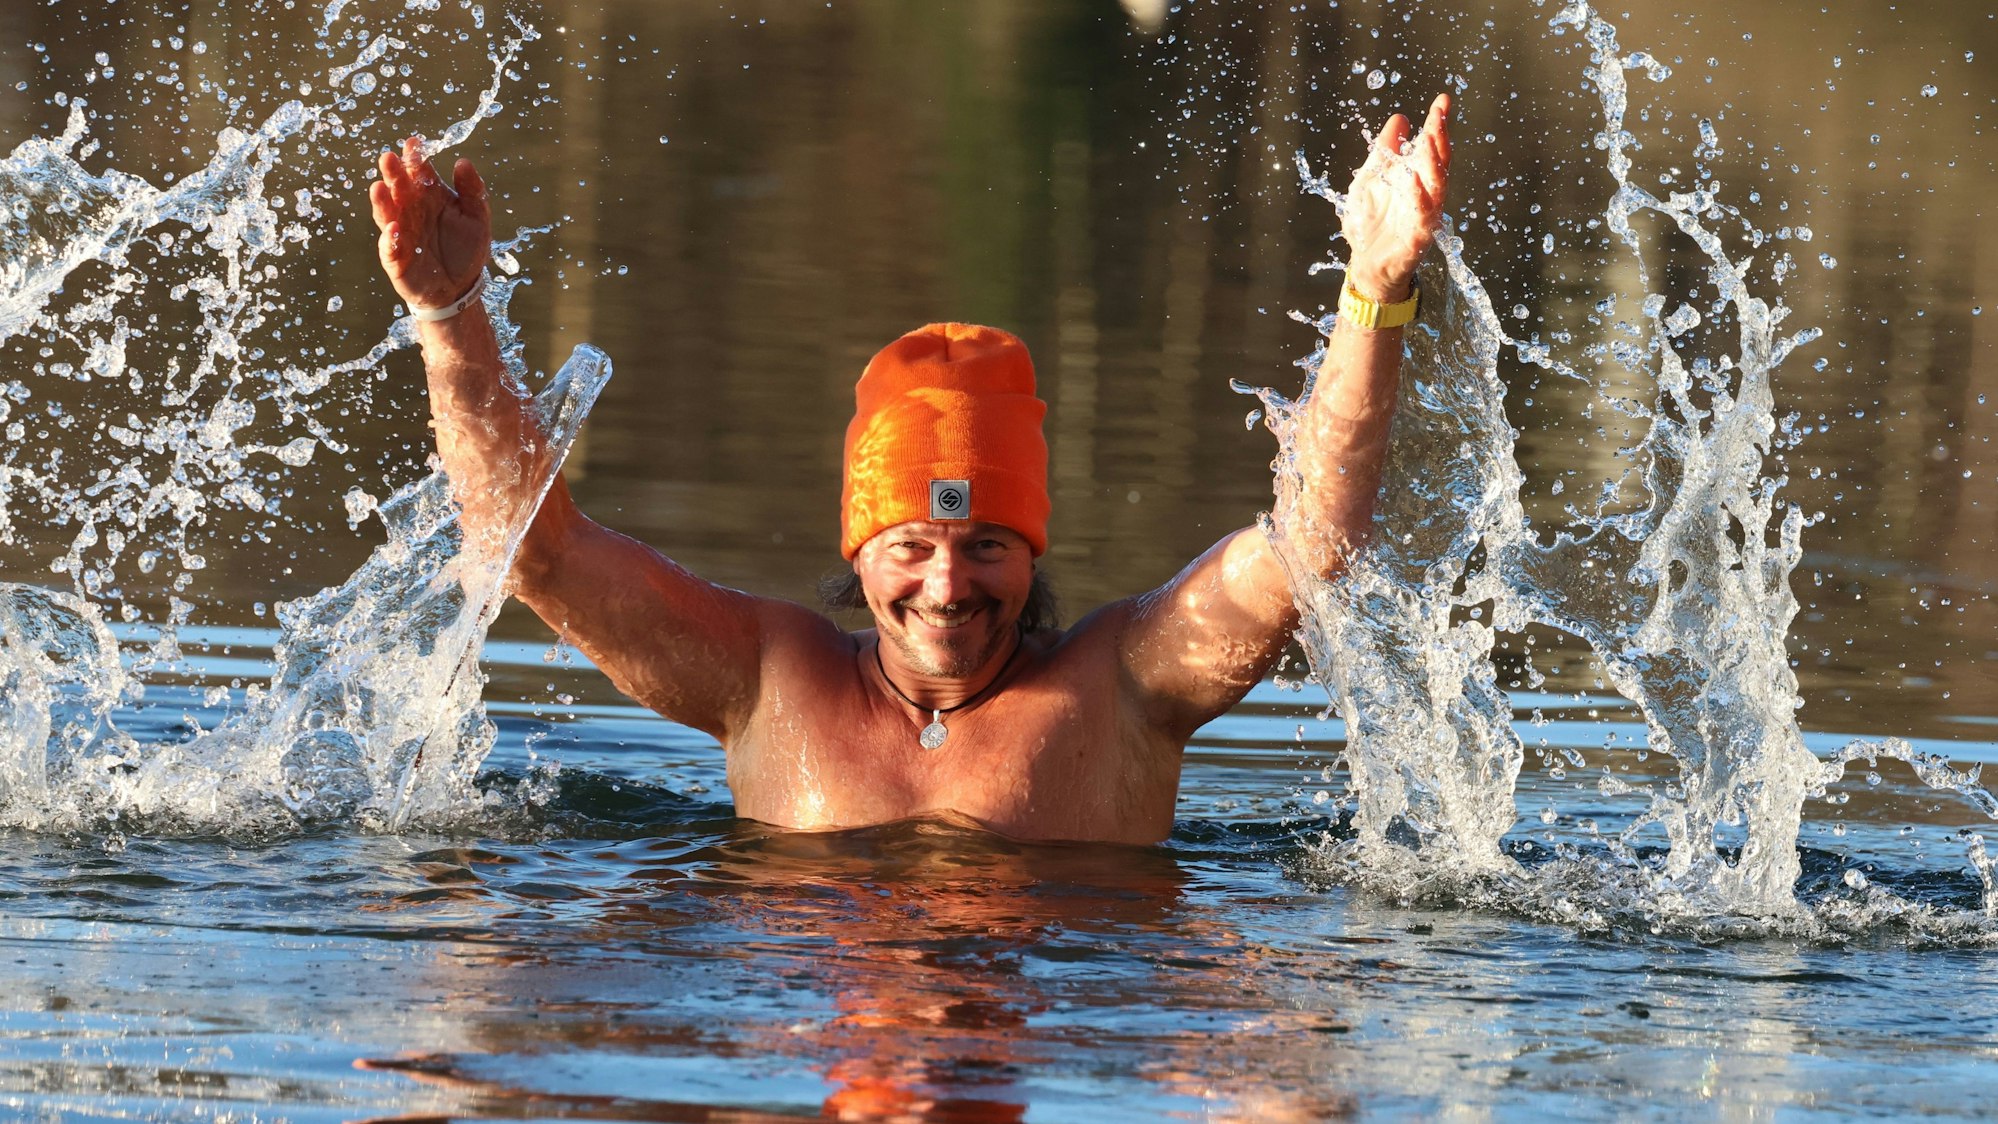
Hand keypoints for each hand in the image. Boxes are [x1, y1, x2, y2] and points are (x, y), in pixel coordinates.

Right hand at [369, 136, 490, 311]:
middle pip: (399, 188)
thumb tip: (463, 162)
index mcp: (430, 196)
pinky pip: (390, 248)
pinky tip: (394, 228)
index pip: (420, 172)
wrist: (460, 288)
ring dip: (383, 201)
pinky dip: (390, 239)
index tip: (414, 144)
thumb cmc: (466, 249)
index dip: (416, 158)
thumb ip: (473, 192)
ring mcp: (400, 233)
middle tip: (389, 158)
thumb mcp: (478, 219)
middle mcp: (411, 210)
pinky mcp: (396, 259)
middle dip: (393, 173)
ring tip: (380, 187)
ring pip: (388, 214)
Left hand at [1340, 94, 1450, 302]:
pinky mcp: (1415, 241)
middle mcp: (1425, 196)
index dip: (1437, 124)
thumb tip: (1400, 119)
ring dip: (1434, 165)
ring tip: (1430, 140)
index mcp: (1416, 179)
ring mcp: (1423, 218)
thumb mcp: (1371, 179)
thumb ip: (1384, 151)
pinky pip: (1423, 221)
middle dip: (1440, 138)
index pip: (1432, 147)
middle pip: (1439, 164)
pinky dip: (1420, 201)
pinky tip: (1415, 182)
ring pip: (1436, 189)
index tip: (1443, 100)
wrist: (1365, 264)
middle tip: (1439, 114)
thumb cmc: (1370, 222)